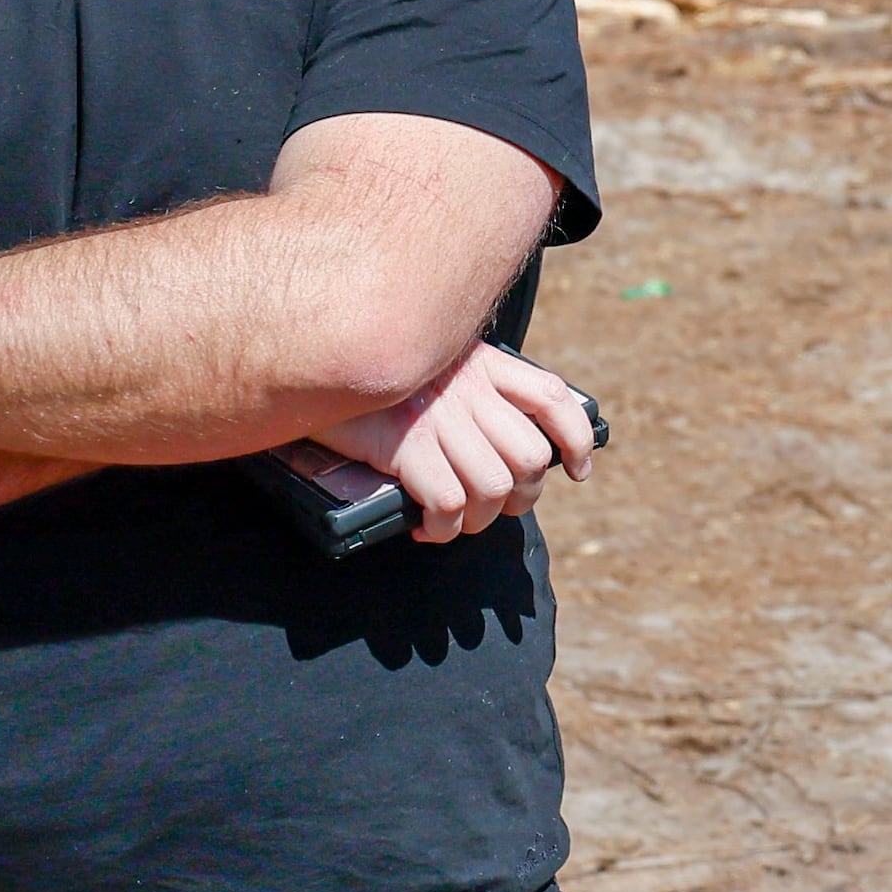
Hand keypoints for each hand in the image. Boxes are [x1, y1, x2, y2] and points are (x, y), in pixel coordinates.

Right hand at [312, 344, 596, 545]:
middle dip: (521, 499)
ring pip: (495, 488)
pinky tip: (427, 528)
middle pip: (530, 458)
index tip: (577, 470)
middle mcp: (470, 388)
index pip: (552, 398)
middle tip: (494, 509)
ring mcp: (440, 416)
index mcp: (484, 364)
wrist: (315, 363)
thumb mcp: (433, 369)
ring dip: (479, 521)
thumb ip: (472, 393)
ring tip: (455, 521)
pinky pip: (450, 504)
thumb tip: (508, 452)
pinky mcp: (407, 445)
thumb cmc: (375, 382)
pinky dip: (443, 528)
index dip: (576, 439)